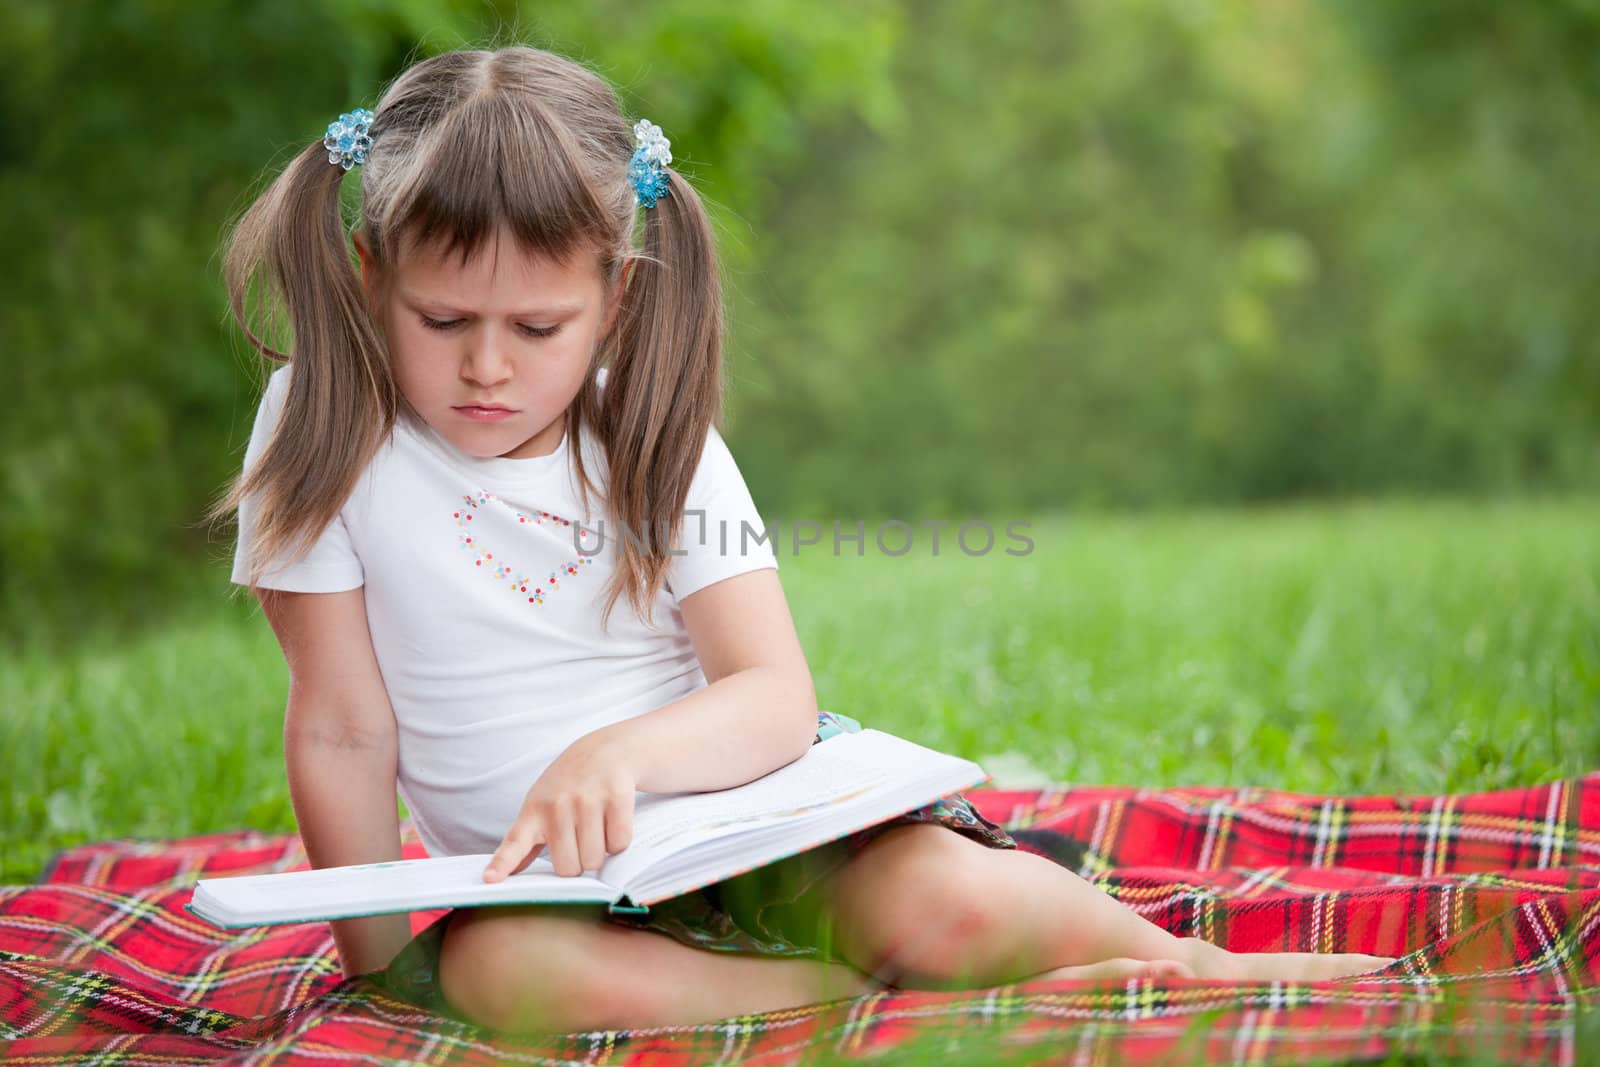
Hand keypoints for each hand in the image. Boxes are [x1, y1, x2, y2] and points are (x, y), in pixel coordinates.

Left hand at [482, 731, 637, 881]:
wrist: (608, 749)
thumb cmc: (571, 783)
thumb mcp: (541, 804)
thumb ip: (525, 841)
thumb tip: (501, 875)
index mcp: (534, 810)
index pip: (514, 842)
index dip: (502, 863)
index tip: (490, 879)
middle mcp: (557, 804)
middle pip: (568, 868)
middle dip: (579, 862)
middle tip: (581, 839)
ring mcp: (587, 800)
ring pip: (594, 859)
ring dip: (600, 852)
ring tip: (598, 827)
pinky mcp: (616, 797)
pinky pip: (618, 843)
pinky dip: (619, 840)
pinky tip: (613, 821)